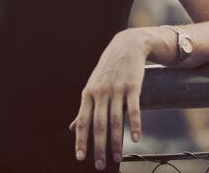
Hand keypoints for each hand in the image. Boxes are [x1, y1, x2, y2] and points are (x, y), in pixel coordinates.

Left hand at [68, 29, 146, 169]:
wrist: (126, 46)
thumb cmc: (107, 70)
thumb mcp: (92, 86)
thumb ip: (84, 108)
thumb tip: (72, 127)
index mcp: (88, 94)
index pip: (83, 121)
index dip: (81, 140)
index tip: (80, 158)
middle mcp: (101, 92)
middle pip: (98, 124)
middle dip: (98, 147)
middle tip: (99, 165)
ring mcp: (117, 89)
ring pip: (116, 120)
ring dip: (116, 142)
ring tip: (117, 158)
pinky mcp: (133, 87)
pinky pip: (133, 109)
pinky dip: (135, 125)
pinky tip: (136, 139)